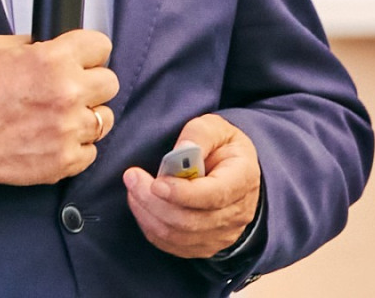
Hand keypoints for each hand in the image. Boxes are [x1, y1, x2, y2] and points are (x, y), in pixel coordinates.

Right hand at [0, 30, 117, 186]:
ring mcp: (68, 130)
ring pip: (105, 119)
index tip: (86, 58)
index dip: (91, 51)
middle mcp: (67, 93)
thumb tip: (55, 46)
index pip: (101, 46)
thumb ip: (35, 44)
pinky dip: (77, 147)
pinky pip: (91, 151)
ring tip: (65, 117)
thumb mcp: (0, 48)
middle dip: (92, 83)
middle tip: (73, 89)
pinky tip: (57, 139)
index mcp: (54, 60)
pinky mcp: (63, 160)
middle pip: (110, 83)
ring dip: (88, 116)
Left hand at [123, 114, 261, 258]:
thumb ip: (199, 134)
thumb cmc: (222, 147)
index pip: (214, 195)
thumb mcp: (217, 128)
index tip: (156, 182)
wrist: (232, 173)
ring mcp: (222, 235)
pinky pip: (171, 244)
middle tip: (132, 177)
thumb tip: (182, 148)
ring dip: (147, 213)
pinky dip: (150, 226)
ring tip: (133, 188)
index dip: (183, 193)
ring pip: (177, 235)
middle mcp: (237, 213)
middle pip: (190, 220)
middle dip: (153, 201)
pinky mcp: (205, 246)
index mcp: (243, 179)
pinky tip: (142, 205)